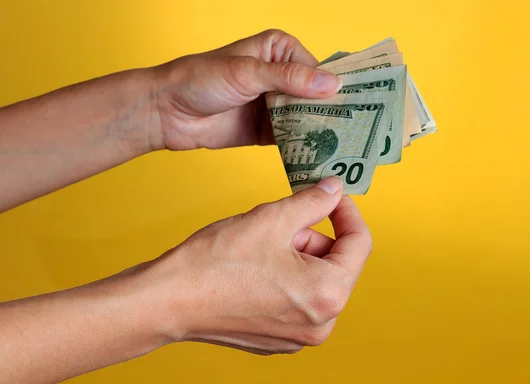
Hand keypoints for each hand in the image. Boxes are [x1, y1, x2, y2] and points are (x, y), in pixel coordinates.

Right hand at [148, 176, 371, 354]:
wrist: (169, 299)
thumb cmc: (216, 263)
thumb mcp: (272, 218)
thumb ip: (313, 202)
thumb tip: (334, 190)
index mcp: (327, 295)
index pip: (360, 244)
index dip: (347, 212)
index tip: (333, 196)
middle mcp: (320, 324)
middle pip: (334, 264)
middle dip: (310, 237)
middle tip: (276, 224)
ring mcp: (297, 337)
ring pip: (313, 281)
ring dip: (294, 257)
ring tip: (257, 248)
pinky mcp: (276, 339)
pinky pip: (294, 300)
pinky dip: (282, 278)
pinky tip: (251, 270)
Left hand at [151, 29, 341, 149]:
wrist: (167, 111)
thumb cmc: (201, 79)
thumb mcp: (247, 72)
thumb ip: (289, 79)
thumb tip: (331, 84)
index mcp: (279, 50)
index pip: (318, 68)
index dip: (338, 86)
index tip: (362, 104)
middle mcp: (280, 76)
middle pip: (315, 96)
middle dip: (334, 112)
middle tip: (360, 131)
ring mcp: (272, 105)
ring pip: (305, 119)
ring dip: (321, 133)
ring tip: (346, 148)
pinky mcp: (264, 131)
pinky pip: (290, 139)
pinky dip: (303, 147)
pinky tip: (320, 158)